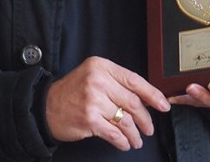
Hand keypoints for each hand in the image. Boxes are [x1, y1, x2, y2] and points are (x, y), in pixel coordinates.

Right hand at [46, 56, 170, 150]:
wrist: (46, 106)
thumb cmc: (72, 91)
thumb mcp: (93, 76)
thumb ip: (116, 83)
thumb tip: (145, 99)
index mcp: (101, 66)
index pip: (134, 80)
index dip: (152, 94)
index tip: (164, 105)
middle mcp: (97, 80)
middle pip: (132, 101)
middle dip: (145, 118)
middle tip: (148, 127)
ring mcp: (93, 100)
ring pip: (125, 120)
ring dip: (134, 134)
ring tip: (136, 139)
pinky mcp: (89, 119)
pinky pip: (114, 133)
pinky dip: (122, 141)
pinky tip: (124, 143)